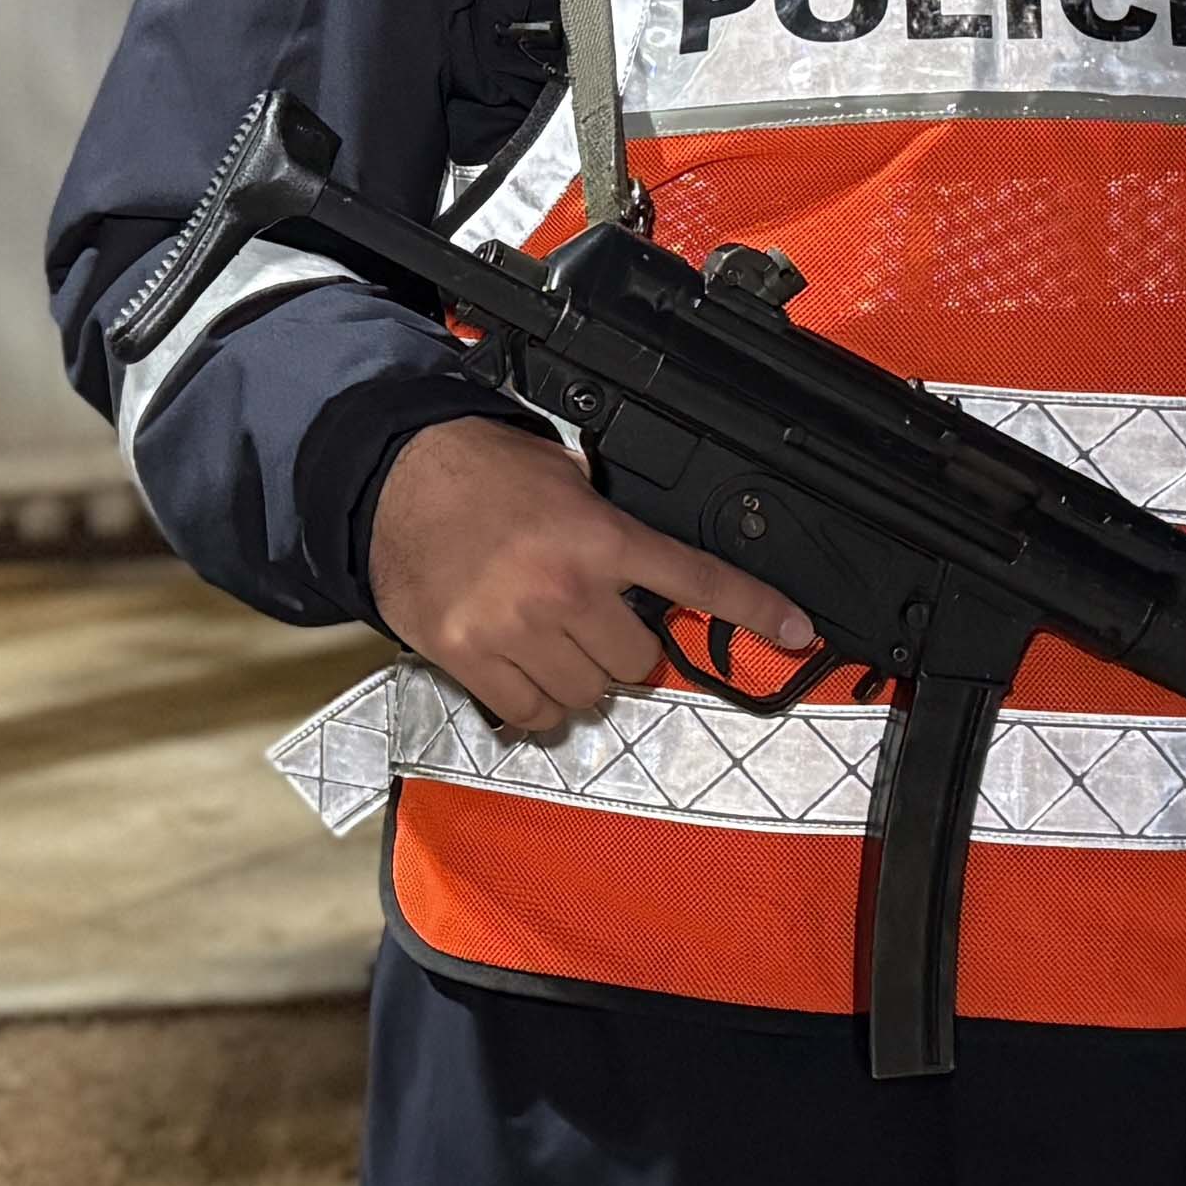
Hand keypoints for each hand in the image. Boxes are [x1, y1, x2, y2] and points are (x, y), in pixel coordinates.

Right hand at [366, 416, 816, 738]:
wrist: (389, 479)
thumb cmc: (477, 472)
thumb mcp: (563, 478)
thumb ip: (609, 524)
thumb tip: (647, 566)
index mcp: (598, 536)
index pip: (695, 579)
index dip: (755, 608)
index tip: (797, 630)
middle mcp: (565, 589)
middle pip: (638, 662)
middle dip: (626, 649)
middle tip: (597, 625)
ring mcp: (516, 629)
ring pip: (589, 694)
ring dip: (582, 680)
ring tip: (555, 646)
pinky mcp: (470, 657)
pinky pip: (532, 713)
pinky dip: (537, 705)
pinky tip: (525, 673)